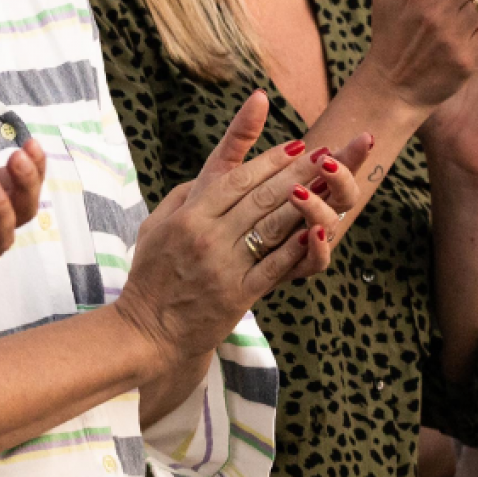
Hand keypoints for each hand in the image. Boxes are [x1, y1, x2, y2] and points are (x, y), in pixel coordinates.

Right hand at [112, 95, 341, 373]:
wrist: (148, 331)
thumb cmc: (150, 276)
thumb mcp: (153, 227)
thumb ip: (182, 197)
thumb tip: (207, 175)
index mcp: (188, 217)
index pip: (237, 180)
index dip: (270, 160)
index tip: (296, 145)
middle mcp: (208, 237)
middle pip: (261, 197)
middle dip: (296, 173)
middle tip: (323, 154)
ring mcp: (225, 267)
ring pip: (272, 227)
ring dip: (305, 203)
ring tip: (328, 184)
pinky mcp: (238, 295)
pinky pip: (274, 266)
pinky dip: (297, 248)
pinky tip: (317, 230)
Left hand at [199, 90, 372, 257]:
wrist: (196, 261)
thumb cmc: (212, 211)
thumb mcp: (222, 171)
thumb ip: (241, 135)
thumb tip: (258, 94)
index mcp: (303, 189)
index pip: (337, 169)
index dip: (352, 155)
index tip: (362, 138)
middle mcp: (309, 216)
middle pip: (343, 195)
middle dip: (344, 174)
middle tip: (329, 158)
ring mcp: (302, 245)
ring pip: (330, 226)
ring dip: (320, 206)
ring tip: (299, 191)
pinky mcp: (289, 272)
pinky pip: (314, 264)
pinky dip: (317, 249)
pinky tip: (309, 232)